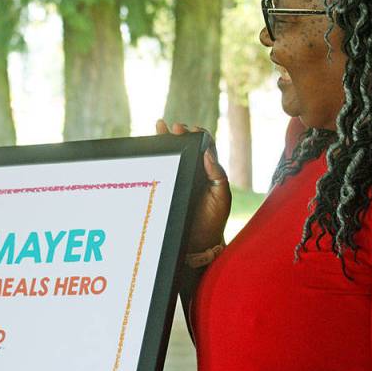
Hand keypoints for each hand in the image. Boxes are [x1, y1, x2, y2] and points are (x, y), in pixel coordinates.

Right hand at [156, 120, 229, 251]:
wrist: (198, 244)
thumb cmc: (213, 221)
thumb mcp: (221, 198)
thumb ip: (218, 175)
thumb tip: (207, 152)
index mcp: (208, 172)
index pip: (204, 147)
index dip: (197, 136)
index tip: (191, 130)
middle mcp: (193, 173)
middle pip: (184, 147)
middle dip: (178, 134)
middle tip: (173, 128)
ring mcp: (178, 179)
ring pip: (171, 156)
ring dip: (165, 140)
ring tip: (160, 126)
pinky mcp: (166, 188)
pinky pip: (160, 170)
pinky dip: (154, 158)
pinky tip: (150, 148)